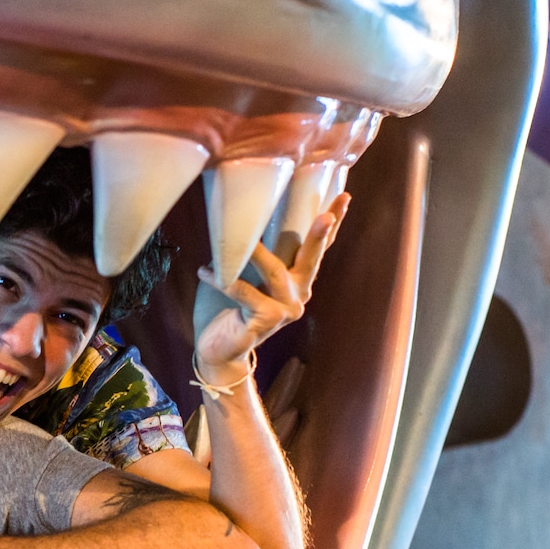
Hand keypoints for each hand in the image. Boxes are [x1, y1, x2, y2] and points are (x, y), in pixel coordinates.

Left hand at [195, 193, 347, 382]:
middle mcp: (297, 294)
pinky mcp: (267, 320)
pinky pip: (243, 292)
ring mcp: (286, 309)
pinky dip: (223, 280)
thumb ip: (252, 255)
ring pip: (274, 272)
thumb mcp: (244, 276)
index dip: (331, 226)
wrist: (219, 350)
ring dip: (256, 254)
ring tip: (237, 239)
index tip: (344, 197)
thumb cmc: (229, 309)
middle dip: (319, 236)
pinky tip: (205, 272)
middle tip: (327, 215)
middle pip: (311, 259)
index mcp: (296, 281)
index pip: (317, 250)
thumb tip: (238, 218)